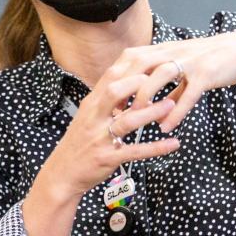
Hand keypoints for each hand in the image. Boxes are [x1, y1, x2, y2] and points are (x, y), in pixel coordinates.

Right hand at [39, 69, 180, 199]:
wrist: (62, 174)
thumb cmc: (78, 144)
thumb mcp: (88, 117)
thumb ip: (105, 101)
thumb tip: (126, 83)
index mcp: (91, 105)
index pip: (110, 76)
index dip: (132, 65)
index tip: (153, 61)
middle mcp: (94, 118)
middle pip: (114, 91)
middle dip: (138, 83)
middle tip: (161, 79)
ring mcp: (100, 138)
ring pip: (127, 121)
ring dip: (151, 112)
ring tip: (171, 105)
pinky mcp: (108, 158)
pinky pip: (135, 151)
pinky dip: (156, 148)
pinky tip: (174, 144)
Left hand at [105, 29, 235, 132]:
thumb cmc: (210, 61)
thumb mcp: (184, 72)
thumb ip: (169, 91)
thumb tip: (157, 116)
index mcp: (163, 51)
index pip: (130, 61)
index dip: (115, 79)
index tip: (103, 100)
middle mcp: (171, 53)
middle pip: (138, 65)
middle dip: (123, 88)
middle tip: (112, 112)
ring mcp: (188, 62)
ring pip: (159, 76)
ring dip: (145, 98)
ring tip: (135, 119)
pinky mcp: (206, 73)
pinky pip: (187, 93)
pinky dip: (175, 111)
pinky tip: (167, 127)